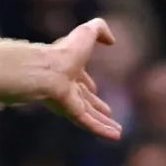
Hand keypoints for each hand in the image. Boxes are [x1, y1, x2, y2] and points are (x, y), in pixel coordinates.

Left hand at [42, 18, 123, 140]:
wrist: (47, 70)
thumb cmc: (65, 50)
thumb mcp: (86, 32)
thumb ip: (99, 29)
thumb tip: (112, 40)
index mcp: (70, 70)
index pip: (81, 81)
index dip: (88, 85)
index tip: (95, 90)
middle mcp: (68, 88)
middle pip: (86, 101)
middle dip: (97, 108)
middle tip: (109, 114)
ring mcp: (69, 102)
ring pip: (90, 116)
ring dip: (104, 124)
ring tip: (118, 132)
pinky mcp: (70, 113)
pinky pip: (88, 124)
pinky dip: (102, 130)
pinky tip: (116, 137)